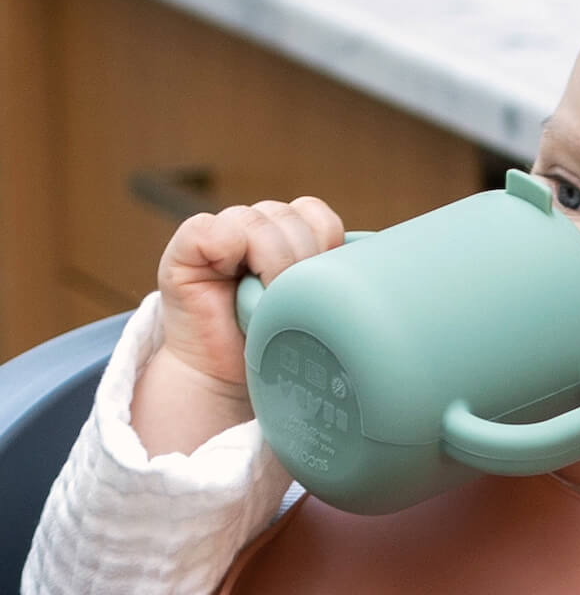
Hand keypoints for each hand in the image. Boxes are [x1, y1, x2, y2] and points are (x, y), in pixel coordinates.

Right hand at [132, 197, 344, 455]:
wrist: (226, 379)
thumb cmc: (276, 345)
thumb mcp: (316, 307)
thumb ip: (335, 277)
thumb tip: (376, 259)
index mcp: (290, 233)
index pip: (317, 215)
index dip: (326, 247)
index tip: (319, 290)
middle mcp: (257, 225)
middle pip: (293, 218)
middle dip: (303, 264)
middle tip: (292, 304)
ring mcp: (222, 231)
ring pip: (260, 222)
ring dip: (271, 266)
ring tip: (264, 303)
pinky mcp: (187, 245)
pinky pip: (213, 229)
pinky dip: (227, 253)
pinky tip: (232, 283)